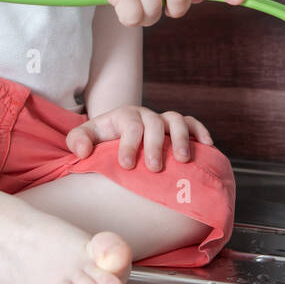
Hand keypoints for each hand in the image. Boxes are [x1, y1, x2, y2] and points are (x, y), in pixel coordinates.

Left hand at [65, 105, 213, 170]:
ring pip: (177, 120)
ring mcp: (164, 120)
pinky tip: (207, 147)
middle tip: (154, 168)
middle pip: (155, 124)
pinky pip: (193, 123)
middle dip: (156, 145)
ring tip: (183, 160)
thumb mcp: (86, 137)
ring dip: (182, 138)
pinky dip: (201, 132)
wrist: (118, 131)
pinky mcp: (179, 126)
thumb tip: (83, 151)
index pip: (130, 126)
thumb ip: (78, 141)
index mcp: (125, 116)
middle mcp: (146, 115)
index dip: (129, 144)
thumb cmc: (102, 139)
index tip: (126, 165)